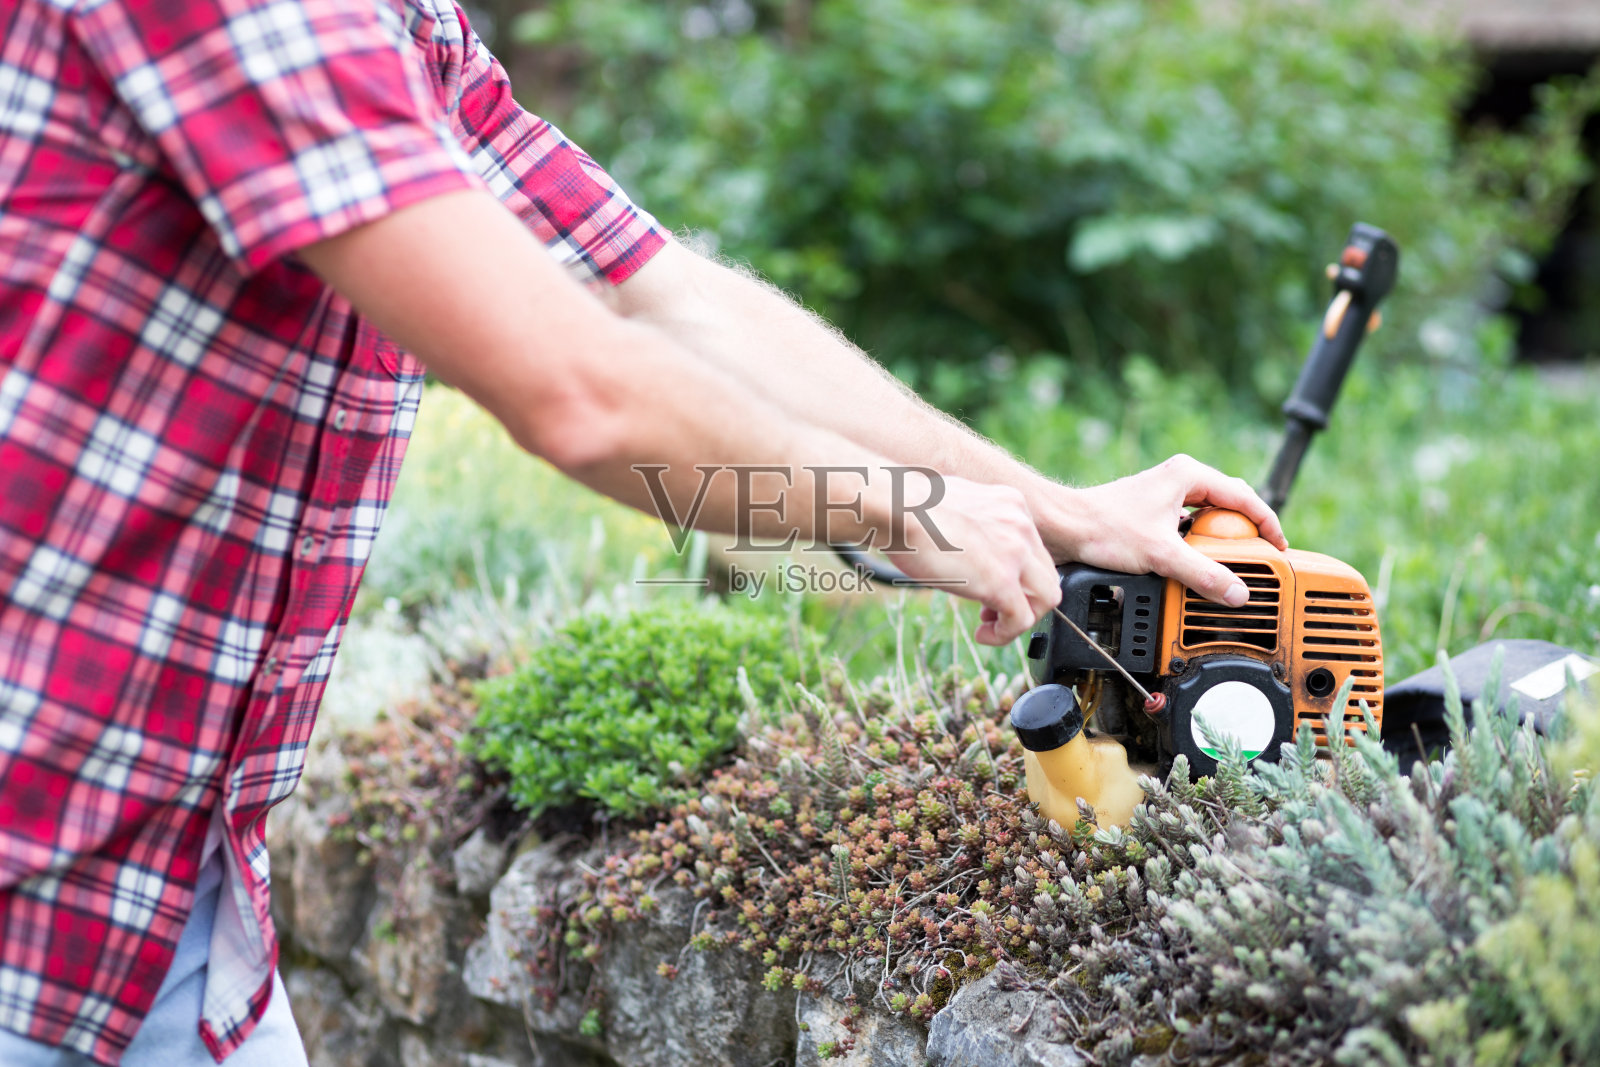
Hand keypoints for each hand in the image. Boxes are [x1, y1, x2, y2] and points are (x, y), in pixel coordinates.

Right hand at [881, 472, 1061, 645]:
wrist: (897, 507)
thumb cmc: (906, 506)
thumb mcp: (954, 506)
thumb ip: (972, 525)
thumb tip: (963, 546)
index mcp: (1011, 504)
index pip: (1033, 548)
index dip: (1017, 573)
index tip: (990, 584)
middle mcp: (1021, 524)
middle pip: (1046, 573)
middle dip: (1025, 596)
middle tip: (993, 609)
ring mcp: (1016, 553)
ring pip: (1046, 597)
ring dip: (1022, 616)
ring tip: (990, 625)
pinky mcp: (1002, 581)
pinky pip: (1021, 619)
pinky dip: (1005, 634)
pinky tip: (983, 635)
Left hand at [1039, 454, 1286, 607]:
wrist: (1064, 528)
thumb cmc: (1103, 528)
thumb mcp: (1161, 555)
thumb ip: (1203, 574)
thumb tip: (1237, 593)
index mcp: (1188, 475)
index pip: (1245, 498)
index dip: (1267, 525)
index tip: (1278, 549)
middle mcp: (1179, 479)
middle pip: (1229, 505)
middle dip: (1245, 533)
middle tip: (1258, 560)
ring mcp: (1165, 495)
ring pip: (1207, 517)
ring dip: (1219, 542)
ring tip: (1230, 566)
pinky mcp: (1152, 512)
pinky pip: (1188, 527)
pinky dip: (1197, 545)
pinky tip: (1196, 564)